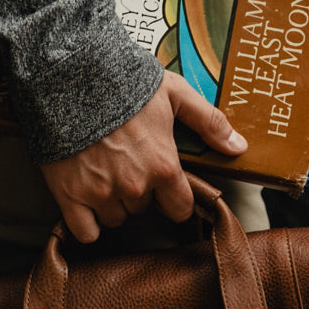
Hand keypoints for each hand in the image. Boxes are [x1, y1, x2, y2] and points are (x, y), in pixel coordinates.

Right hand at [39, 70, 246, 242]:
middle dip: (138, 192)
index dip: (173, 199)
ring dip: (112, 203)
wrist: (69, 76)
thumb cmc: (124, 82)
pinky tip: (84, 201)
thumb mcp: (174, 93)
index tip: (163, 188)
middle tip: (125, 164)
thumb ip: (208, 121)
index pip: (179, 208)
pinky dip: (87, 223)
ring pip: (115, 218)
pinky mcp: (70, 196)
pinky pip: (86, 232)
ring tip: (101, 173)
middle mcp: (134, 186)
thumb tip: (239, 147)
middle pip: (143, 209)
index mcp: (163, 166)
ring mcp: (101, 193)